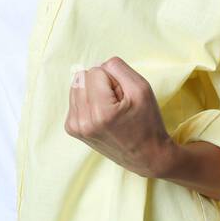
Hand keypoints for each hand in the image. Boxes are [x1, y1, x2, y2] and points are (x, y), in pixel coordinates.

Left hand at [65, 57, 174, 178]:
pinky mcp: (72, 129)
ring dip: (94, 92)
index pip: (96, 70)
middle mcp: (82, 121)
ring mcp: (75, 126)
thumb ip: (118, 68)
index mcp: (100, 112)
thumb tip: (97, 64)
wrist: (146, 156)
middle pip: (83, 76)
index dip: (113, 79)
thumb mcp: (141, 88)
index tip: (124, 97)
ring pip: (77, 85)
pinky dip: (89, 101)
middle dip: (101, 84)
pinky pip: (75, 98)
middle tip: (118, 103)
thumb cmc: (147, 122)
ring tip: (110, 109)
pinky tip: (102, 115)